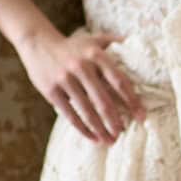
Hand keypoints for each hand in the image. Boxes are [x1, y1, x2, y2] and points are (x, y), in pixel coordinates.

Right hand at [20, 25, 143, 144]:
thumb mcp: (93, 39)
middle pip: (103, 100)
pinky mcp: (51, 91)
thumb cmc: (72, 46)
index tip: (141, 116)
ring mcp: (65, 80)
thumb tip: (135, 42)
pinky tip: (93, 137)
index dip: (132, 101)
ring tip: (110, 140)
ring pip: (87, 111)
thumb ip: (114, 42)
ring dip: (100, 128)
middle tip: (124, 133)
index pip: (119, 81)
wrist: (38, 43)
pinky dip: (83, 129)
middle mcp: (81, 67)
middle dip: (116, 120)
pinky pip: (70, 114)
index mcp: (96, 55)